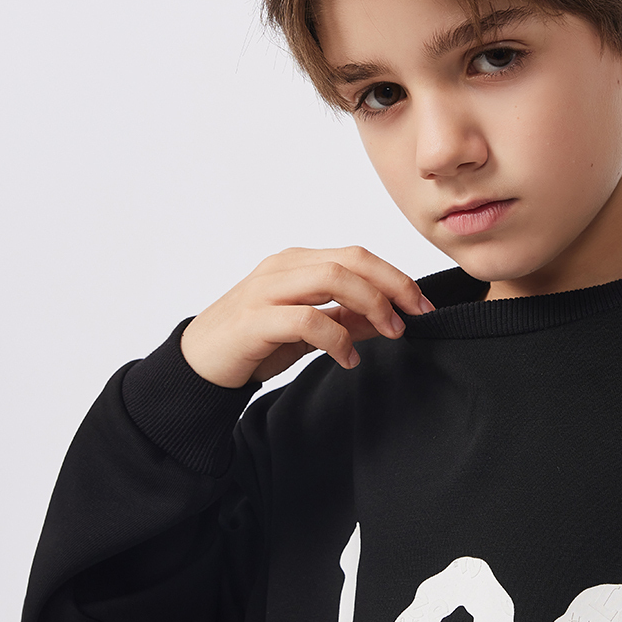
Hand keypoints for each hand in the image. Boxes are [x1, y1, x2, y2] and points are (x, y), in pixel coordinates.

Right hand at [180, 246, 434, 387]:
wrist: (198, 365)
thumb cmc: (254, 343)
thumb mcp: (309, 329)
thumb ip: (345, 319)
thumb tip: (389, 319)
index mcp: (297, 263)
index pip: (357, 256)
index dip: (396, 277)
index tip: (423, 305)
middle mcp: (282, 268)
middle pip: (351, 260)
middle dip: (393, 286)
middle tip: (413, 317)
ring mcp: (266, 291)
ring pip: (332, 279)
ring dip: (371, 305)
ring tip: (389, 333)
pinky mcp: (254, 320)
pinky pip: (307, 319)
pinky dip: (337, 339)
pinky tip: (349, 360)